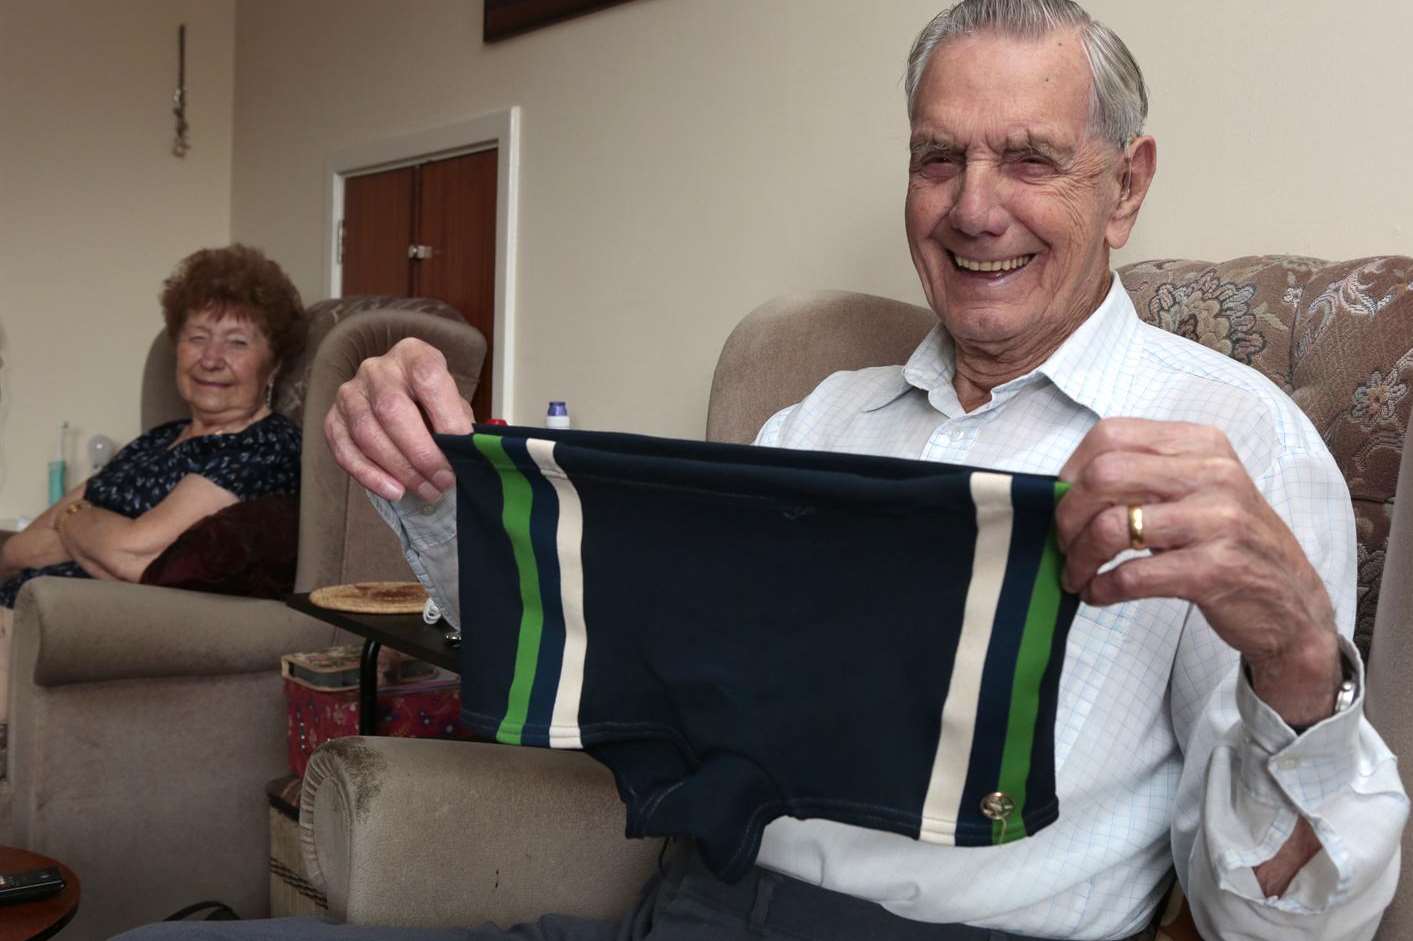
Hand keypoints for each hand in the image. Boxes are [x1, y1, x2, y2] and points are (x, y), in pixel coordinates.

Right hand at [324, 338, 473, 501]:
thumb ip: (458, 424)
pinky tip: (394, 491)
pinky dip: (369, 475)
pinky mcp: (333, 419)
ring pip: (367, 433)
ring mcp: (350, 392)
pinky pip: (344, 450)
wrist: (403, 402)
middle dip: (421, 453)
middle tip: (444, 481)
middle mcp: (377, 369)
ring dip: (399, 469)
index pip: (428, 378)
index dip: (446, 416)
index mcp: (413, 355)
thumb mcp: (453, 406)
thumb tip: (468, 454)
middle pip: (392, 409)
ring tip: (426, 490)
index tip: (463, 449)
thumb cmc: (434, 406)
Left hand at [1055, 418, 1340, 726]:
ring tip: (1077, 575)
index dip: (1072, 470)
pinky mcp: (1216, 569)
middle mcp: (1214, 473)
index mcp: (1202, 444)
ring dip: (1080, 558)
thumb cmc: (1228, 543)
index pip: (1111, 435)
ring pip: (1112, 526)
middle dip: (1068, 515)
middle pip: (1104, 476)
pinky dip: (1102, 588)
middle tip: (1064, 543)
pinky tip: (1099, 594)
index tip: (1063, 501)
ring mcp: (1219, 521)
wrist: (1292, 604)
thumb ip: (1145, 476)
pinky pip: (1133, 575)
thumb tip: (1063, 488)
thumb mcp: (1198, 491)